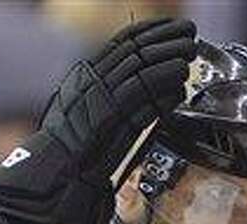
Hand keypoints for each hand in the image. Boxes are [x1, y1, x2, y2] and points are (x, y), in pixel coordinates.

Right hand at [0, 17, 195, 223]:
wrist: (58, 173)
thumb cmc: (75, 149)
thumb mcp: (93, 110)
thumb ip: (116, 93)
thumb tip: (151, 81)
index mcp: (87, 75)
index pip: (123, 42)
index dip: (152, 31)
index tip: (173, 27)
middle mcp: (91, 82)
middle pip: (134, 51)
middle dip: (166, 40)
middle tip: (188, 35)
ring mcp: (98, 100)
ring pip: (139, 71)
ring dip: (168, 62)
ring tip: (188, 59)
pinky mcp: (108, 122)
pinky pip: (140, 101)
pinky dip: (162, 92)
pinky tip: (178, 88)